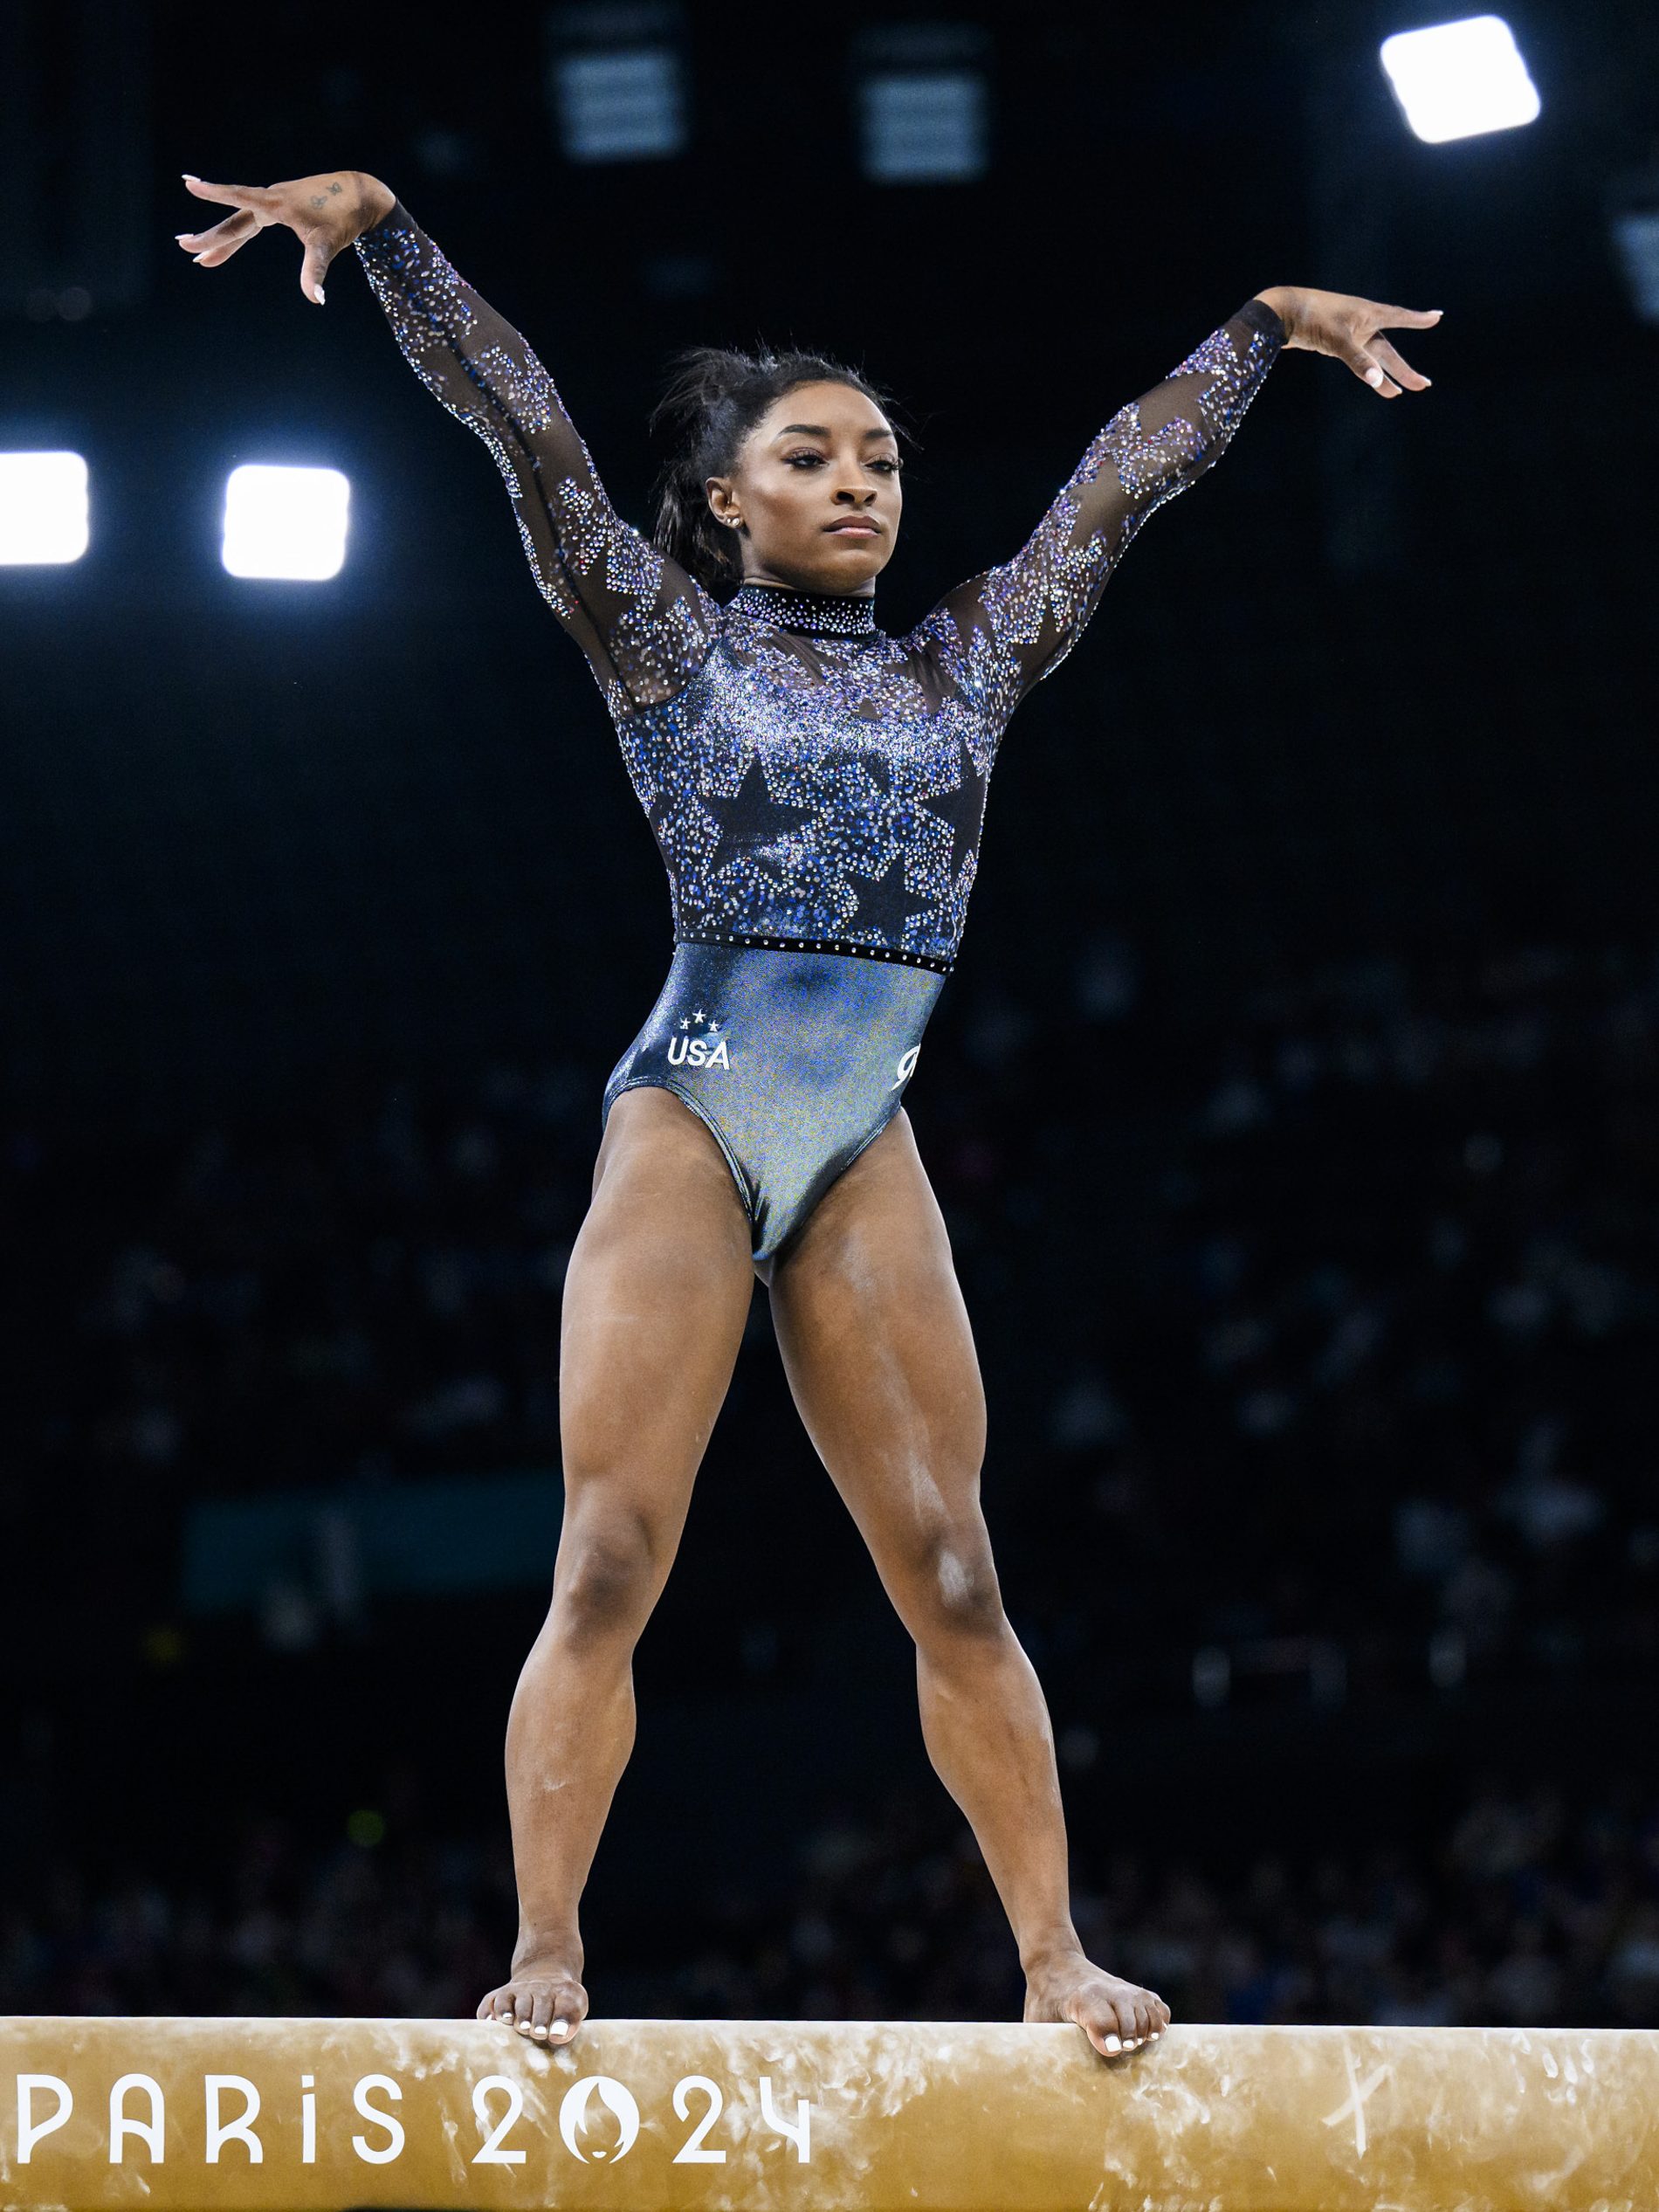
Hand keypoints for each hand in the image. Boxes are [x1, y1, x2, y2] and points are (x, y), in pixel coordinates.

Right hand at [174, 171, 394, 304]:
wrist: (361, 194)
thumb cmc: (344, 217)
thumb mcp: (328, 246)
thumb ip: (316, 271)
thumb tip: (316, 299)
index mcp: (277, 203)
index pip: (239, 198)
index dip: (214, 193)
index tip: (189, 184)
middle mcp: (272, 198)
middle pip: (235, 219)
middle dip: (211, 235)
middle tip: (184, 246)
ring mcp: (276, 201)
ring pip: (242, 221)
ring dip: (223, 240)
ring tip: (202, 260)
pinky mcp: (283, 205)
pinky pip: (254, 218)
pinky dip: (241, 232)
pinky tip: (231, 242)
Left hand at [1255, 287, 1440, 396]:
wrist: (1281, 312)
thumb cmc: (1312, 317)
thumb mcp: (1336, 339)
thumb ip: (1357, 361)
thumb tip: (1376, 381)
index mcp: (1368, 313)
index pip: (1399, 317)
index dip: (1418, 319)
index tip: (1437, 316)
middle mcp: (1362, 323)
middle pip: (1387, 351)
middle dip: (1404, 369)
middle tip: (1423, 385)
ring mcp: (1349, 333)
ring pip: (1372, 359)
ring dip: (1385, 376)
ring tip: (1399, 394)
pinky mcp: (1335, 342)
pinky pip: (1357, 360)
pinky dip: (1366, 371)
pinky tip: (1373, 381)